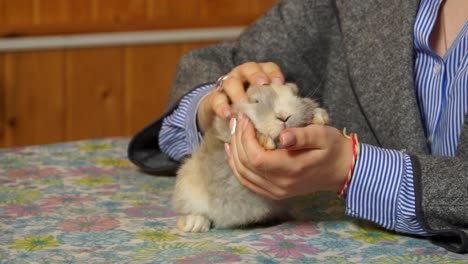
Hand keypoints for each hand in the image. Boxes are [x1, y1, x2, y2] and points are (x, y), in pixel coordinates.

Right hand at [197, 62, 284, 132]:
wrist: (224, 114)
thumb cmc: (250, 108)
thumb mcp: (264, 104)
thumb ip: (275, 103)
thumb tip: (293, 109)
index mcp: (258, 75)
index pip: (267, 67)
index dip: (274, 73)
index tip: (280, 84)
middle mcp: (242, 75)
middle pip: (249, 69)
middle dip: (256, 76)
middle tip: (263, 84)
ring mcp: (227, 85)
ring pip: (231, 82)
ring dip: (238, 92)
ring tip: (244, 103)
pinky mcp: (214, 98)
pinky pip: (217, 99)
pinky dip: (222, 106)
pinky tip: (228, 115)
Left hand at [225, 112, 352, 199]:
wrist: (342, 170)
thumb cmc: (333, 148)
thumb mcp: (322, 136)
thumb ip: (302, 136)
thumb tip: (284, 136)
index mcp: (291, 169)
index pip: (256, 157)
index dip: (245, 137)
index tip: (246, 118)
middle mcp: (280, 185)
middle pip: (245, 165)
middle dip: (237, 140)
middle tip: (238, 120)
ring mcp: (276, 191)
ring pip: (243, 175)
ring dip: (234, 152)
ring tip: (234, 131)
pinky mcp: (274, 192)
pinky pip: (248, 182)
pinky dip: (237, 166)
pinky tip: (234, 151)